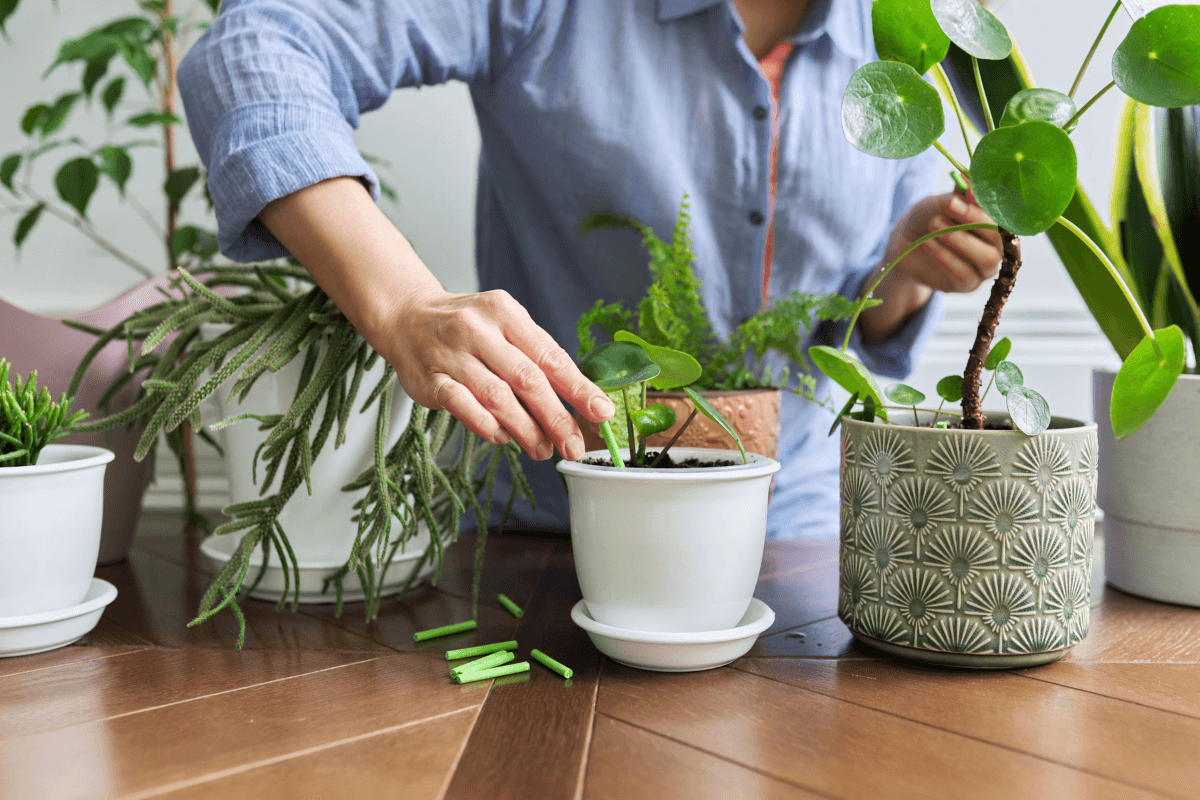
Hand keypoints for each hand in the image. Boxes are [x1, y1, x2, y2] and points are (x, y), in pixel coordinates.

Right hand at [382, 287, 615, 461]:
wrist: (406, 317)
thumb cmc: (467, 326)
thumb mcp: (505, 324)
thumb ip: (536, 356)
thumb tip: (578, 401)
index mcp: (505, 312)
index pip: (549, 355)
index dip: (578, 387)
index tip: (601, 412)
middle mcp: (478, 330)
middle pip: (527, 379)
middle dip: (556, 417)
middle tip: (574, 445)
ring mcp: (451, 355)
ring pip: (497, 397)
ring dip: (525, 429)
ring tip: (543, 450)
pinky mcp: (429, 380)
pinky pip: (463, 407)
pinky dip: (487, 426)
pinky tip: (503, 438)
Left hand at [887, 187, 1003, 293]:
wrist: (905, 245)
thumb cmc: (928, 219)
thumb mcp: (938, 203)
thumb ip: (956, 196)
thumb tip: (968, 178)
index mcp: (995, 222)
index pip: (1000, 212)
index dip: (986, 201)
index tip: (966, 188)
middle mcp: (996, 245)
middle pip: (997, 236)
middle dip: (974, 219)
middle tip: (950, 204)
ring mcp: (984, 268)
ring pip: (987, 258)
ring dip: (961, 240)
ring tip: (934, 225)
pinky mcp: (967, 285)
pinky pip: (964, 274)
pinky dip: (947, 258)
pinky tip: (928, 244)